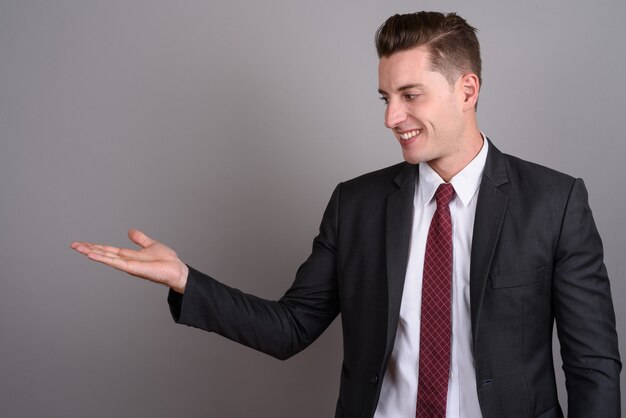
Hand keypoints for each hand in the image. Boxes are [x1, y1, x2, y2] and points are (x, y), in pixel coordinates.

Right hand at [71, 229, 188, 293]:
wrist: (176, 270)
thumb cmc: (166, 261)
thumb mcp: (150, 245)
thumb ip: (140, 239)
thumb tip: (130, 231)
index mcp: (129, 256)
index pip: (108, 250)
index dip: (96, 246)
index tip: (82, 243)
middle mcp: (126, 261)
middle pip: (103, 254)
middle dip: (88, 249)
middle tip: (73, 245)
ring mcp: (128, 265)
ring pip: (106, 258)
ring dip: (92, 253)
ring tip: (78, 248)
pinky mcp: (132, 269)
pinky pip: (115, 263)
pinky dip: (103, 259)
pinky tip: (92, 255)